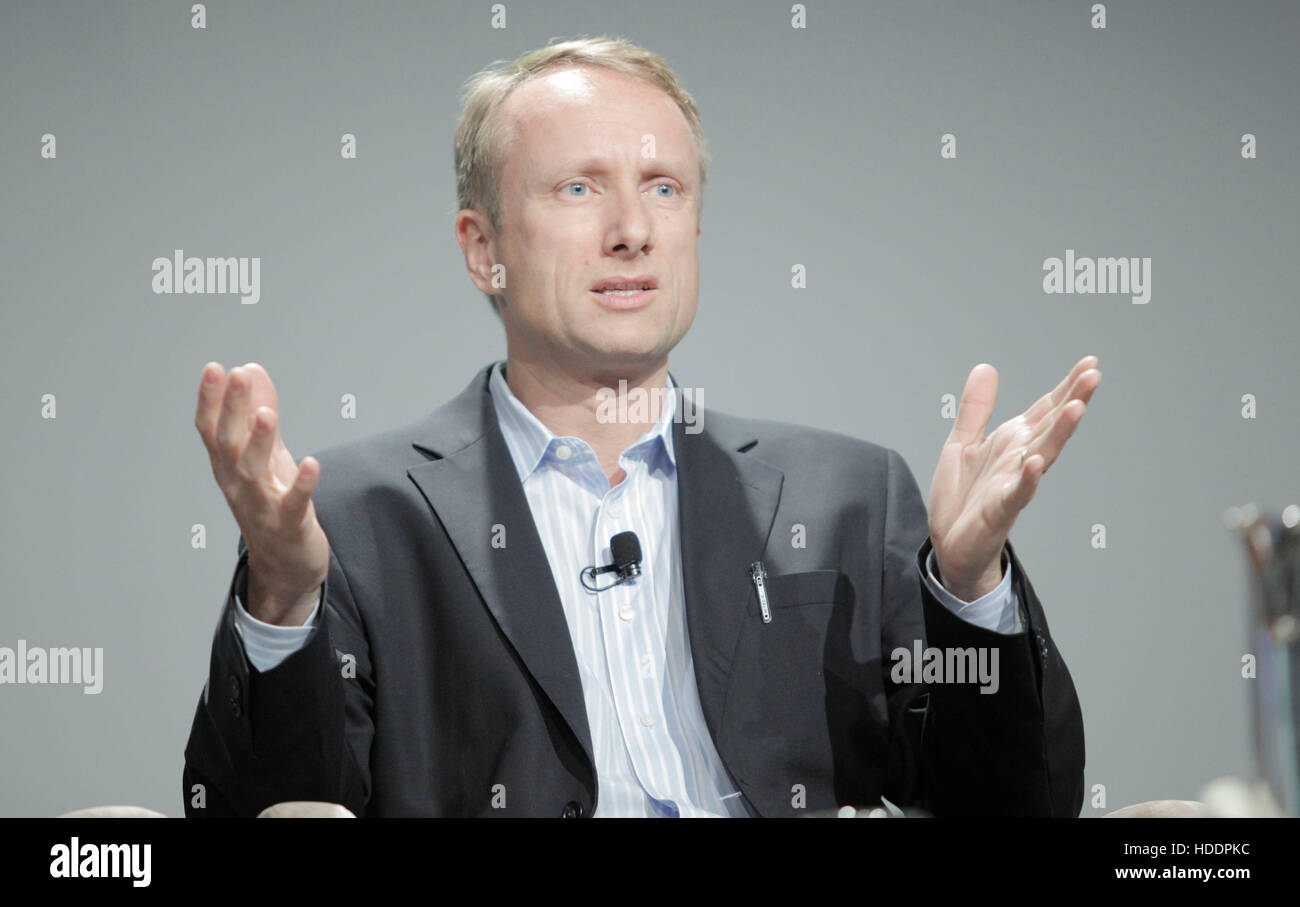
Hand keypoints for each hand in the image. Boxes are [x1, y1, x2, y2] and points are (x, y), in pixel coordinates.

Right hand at [194, 362, 329, 623]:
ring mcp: (261, 507)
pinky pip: (294, 505)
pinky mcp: (289, 526)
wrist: (285, 565)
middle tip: (237, 375)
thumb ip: (257, 411)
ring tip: (266, 413)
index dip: (211, 400)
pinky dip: (302, 485)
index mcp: (228, 466)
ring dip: (260, 442)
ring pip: (254, 472)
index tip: (215, 368)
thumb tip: (250, 368)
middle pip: (229, 444)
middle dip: (232, 409)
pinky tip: (312, 463)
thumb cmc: (273, 502)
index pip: (211, 429)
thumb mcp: (265, 454)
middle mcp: (238, 485)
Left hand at [927, 355, 1101, 600]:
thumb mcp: (962, 442)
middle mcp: (1019, 460)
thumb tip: (986, 367)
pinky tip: (1035, 462)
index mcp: (1012, 442)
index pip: (1044, 410)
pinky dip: (1027, 479)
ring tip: (1076, 407)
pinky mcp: (999, 509)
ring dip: (1059, 432)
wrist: (950, 545)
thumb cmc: (962, 497)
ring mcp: (1013, 484)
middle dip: (1072, 400)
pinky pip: (1017, 492)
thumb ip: (976, 408)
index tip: (1089, 363)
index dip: (1065, 387)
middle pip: (1050, 426)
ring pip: (1041, 454)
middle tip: (1094, 374)